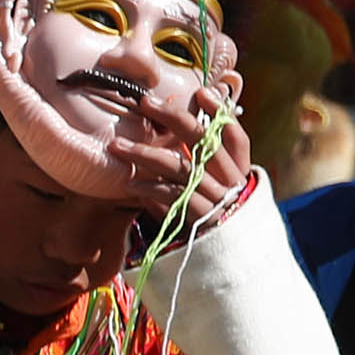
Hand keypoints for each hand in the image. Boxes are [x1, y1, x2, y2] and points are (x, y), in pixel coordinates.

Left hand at [103, 67, 250, 224]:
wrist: (227, 263)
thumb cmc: (210, 219)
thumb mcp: (210, 191)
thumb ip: (195, 166)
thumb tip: (169, 133)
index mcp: (237, 172)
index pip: (235, 137)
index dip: (221, 113)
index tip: (201, 92)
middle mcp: (230, 182)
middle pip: (205, 142)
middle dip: (174, 119)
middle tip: (145, 102)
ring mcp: (217, 200)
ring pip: (181, 167)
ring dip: (146, 153)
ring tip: (117, 145)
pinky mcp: (200, 219)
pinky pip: (172, 196)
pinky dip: (150, 188)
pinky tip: (130, 183)